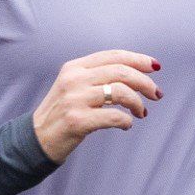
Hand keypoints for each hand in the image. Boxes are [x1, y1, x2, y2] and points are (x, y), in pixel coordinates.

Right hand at [30, 50, 161, 162]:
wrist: (38, 138)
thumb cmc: (63, 112)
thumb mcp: (73, 86)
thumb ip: (97, 76)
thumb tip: (136, 73)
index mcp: (74, 67)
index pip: (113, 56)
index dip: (138, 59)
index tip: (155, 67)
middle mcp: (74, 80)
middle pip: (122, 72)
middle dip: (145, 82)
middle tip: (156, 94)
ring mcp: (75, 100)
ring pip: (121, 92)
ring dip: (138, 103)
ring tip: (141, 112)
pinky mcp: (78, 120)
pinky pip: (115, 116)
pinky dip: (127, 120)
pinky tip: (127, 124)